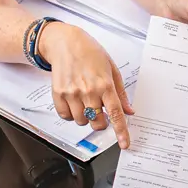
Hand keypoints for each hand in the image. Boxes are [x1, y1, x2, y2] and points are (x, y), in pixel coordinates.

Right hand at [39, 22, 134, 147]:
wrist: (65, 42)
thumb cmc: (90, 53)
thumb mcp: (112, 69)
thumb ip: (120, 92)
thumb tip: (129, 111)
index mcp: (105, 84)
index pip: (116, 113)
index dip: (121, 131)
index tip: (125, 144)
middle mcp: (89, 90)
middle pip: (97, 123)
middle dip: (101, 122)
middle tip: (99, 111)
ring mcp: (72, 93)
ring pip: (81, 122)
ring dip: (85, 118)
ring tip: (84, 101)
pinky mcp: (58, 94)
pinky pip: (66, 116)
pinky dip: (70, 114)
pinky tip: (73, 102)